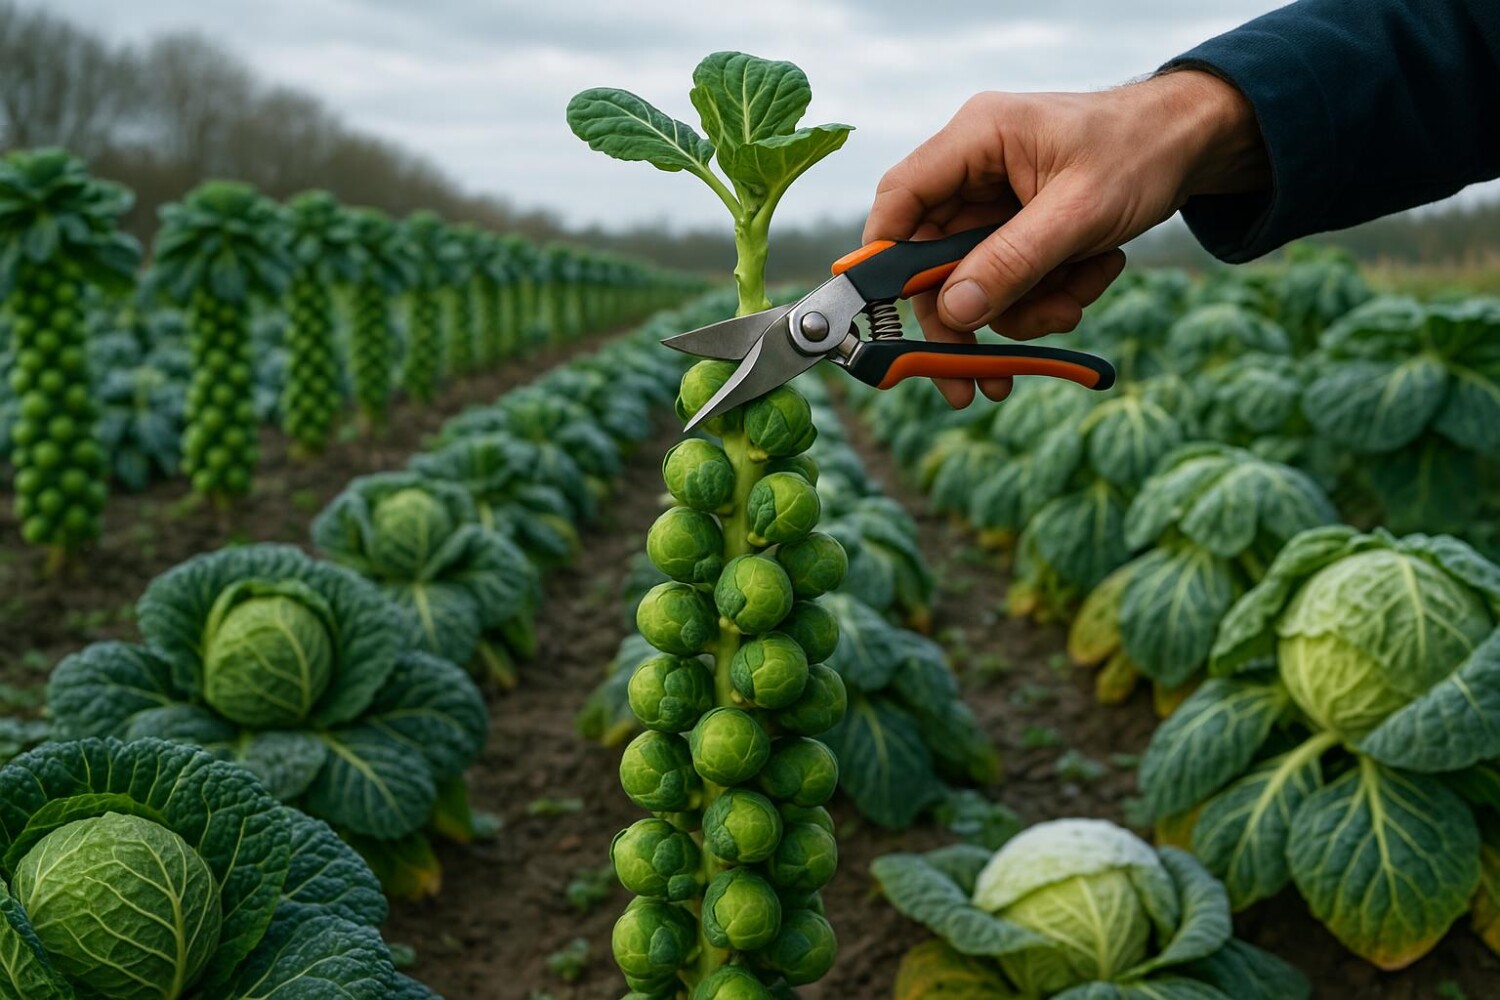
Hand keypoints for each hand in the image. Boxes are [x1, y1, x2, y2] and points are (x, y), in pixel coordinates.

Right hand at [865, 69, 1268, 405]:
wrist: (1196, 144)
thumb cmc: (1142, 152)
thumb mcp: (1079, 213)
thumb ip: (1013, 262)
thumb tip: (954, 312)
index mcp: (977, 139)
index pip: (900, 199)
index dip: (883, 259)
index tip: (885, 317)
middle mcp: (975, 170)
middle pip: (932, 260)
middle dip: (965, 321)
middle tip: (975, 383)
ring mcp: (995, 202)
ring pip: (976, 282)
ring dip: (1022, 311)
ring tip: (1072, 308)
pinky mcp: (1019, 227)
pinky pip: (1012, 281)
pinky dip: (1048, 295)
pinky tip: (1090, 280)